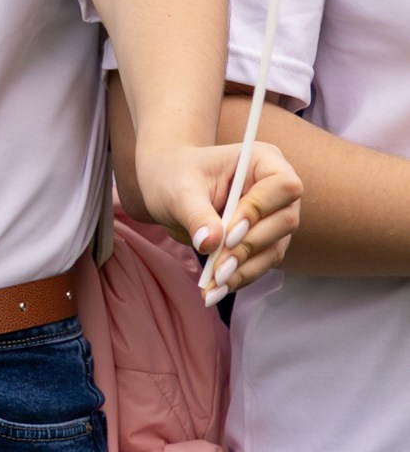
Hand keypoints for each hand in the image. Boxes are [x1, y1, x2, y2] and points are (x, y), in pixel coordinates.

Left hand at [136, 138, 303, 301]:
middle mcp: (277, 190)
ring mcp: (274, 217)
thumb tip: (209, 243)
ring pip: (274, 248)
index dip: (261, 210)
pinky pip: (260, 263)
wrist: (166, 185)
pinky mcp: (263, 241)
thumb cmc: (172, 175)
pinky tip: (214, 291)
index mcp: (264, 161)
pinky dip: (238, 277)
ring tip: (213, 286)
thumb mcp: (178, 190)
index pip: (283, 185)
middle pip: (284, 222)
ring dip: (245, 269)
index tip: (229, 232)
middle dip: (250, 247)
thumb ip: (196, 214)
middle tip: (218, 269)